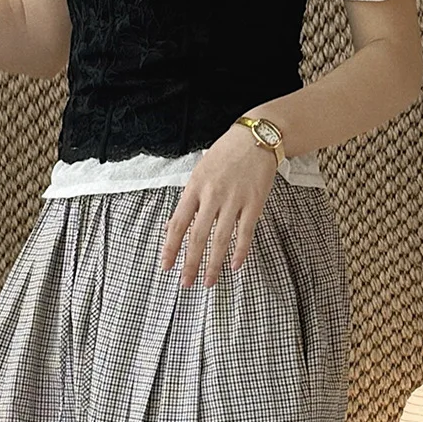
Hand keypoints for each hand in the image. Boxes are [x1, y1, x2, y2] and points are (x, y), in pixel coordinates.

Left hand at [159, 125, 280, 286]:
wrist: (256, 138)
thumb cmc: (225, 155)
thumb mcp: (199, 173)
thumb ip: (187, 201)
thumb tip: (170, 227)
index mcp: (194, 188)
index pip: (178, 223)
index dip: (170, 247)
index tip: (165, 266)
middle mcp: (212, 196)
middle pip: (197, 236)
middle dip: (190, 263)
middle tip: (185, 283)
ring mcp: (234, 201)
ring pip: (220, 239)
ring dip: (213, 264)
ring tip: (208, 282)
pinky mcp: (254, 204)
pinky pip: (245, 233)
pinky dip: (240, 252)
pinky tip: (234, 266)